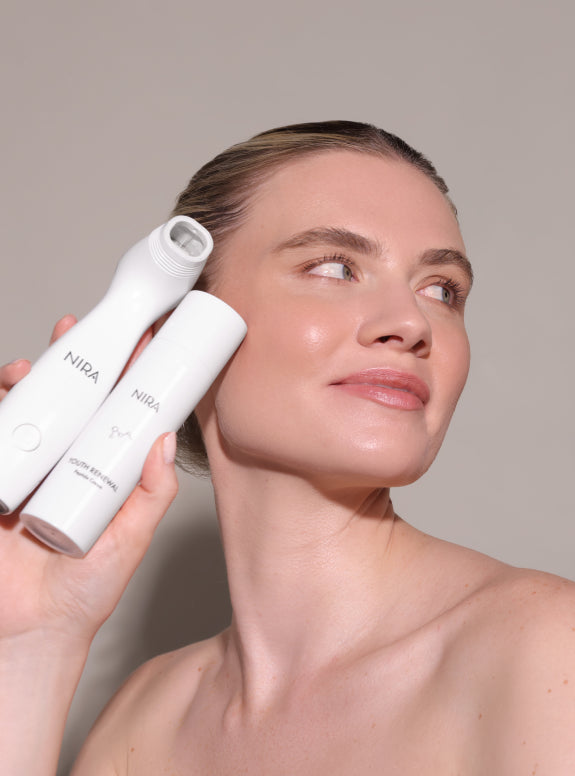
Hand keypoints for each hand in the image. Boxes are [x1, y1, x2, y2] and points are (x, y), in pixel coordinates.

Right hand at [0, 316, 174, 647]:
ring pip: (21, 413)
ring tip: (27, 370)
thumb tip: (162, 441)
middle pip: (65, 400)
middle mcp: (61, 464)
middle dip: (68, 361)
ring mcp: (22, 472)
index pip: (112, 411)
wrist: (29, 633)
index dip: (122, 375)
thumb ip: (151, 493)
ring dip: (24, 383)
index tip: (139, 341)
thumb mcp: (131, 538)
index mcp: (98, 470)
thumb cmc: (85, 591)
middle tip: (75, 332)